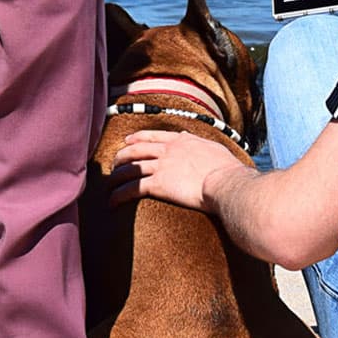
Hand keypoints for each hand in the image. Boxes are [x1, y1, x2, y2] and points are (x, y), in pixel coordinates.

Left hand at [108, 129, 243, 210]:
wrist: (227, 183)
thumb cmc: (229, 171)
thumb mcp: (216, 150)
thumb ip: (203, 146)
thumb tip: (197, 143)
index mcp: (182, 141)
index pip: (154, 136)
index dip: (138, 137)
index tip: (128, 140)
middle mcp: (169, 150)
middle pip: (137, 149)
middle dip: (122, 155)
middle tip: (114, 162)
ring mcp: (162, 166)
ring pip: (131, 168)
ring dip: (117, 176)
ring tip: (109, 183)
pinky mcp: (158, 184)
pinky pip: (132, 189)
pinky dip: (119, 195)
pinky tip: (112, 202)